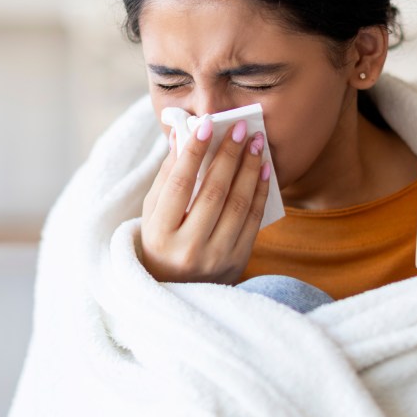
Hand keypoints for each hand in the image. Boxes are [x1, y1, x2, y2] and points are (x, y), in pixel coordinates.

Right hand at [141, 118, 270, 283]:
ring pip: (238, 205)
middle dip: (229, 155)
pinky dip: (260, 192)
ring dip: (249, 169)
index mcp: (160, 234)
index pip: (180, 185)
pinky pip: (253, 220)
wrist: (176, 291)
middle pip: (214, 192)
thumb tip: (182, 135)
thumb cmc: (161, 242)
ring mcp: (216, 258)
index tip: (207, 125)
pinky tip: (263, 169)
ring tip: (256, 143)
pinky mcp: (238, 262)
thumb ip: (167, 176)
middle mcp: (188, 249)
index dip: (194, 153)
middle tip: (239, 127)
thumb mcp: (153, 213)